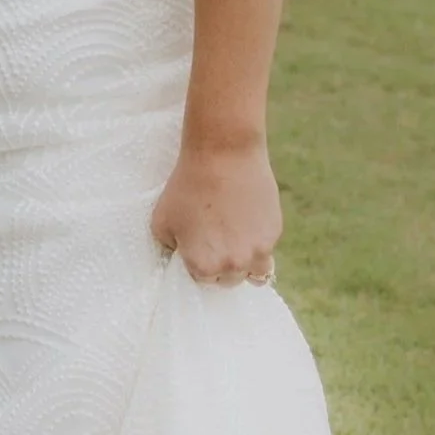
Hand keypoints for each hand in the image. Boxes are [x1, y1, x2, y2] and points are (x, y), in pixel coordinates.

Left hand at [151, 136, 280, 285]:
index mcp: (204, 266)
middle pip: (230, 280)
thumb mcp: (161, 221)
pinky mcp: (274, 232)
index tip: (197, 247)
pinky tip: (247, 219)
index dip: (198, 263)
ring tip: (238, 243)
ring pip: (257, 273)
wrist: (223, 154)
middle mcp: (234, 265)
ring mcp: (258, 250)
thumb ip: (170, 248)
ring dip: (247, 264)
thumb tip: (180, 256)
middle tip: (216, 241)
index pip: (203, 280)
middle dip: (222, 266)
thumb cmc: (186, 186)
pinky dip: (258, 240)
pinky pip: (266, 247)